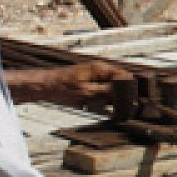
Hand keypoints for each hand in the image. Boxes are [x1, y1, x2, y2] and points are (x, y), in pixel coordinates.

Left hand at [7, 60, 132, 105]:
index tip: (132, 100)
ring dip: (112, 98)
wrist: (43, 87)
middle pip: (119, 81)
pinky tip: (101, 106)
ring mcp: (94, 76)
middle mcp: (99, 70)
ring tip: (113, 108)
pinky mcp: (88, 82)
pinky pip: (102, 90)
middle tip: (124, 107)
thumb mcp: (87, 92)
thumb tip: (124, 93)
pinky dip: (103, 99)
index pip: (124, 75)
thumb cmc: (62, 88)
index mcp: (101, 68)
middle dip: (121, 94)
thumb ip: (106, 92)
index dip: (130, 88)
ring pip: (111, 87)